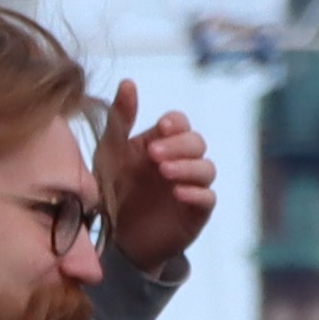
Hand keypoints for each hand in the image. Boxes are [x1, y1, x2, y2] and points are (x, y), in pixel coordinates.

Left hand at [97, 81, 216, 275]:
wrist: (115, 238)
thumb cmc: (112, 189)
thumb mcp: (110, 152)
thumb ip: (120, 119)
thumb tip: (128, 81)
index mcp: (162, 143)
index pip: (180, 123)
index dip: (175, 124)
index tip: (161, 128)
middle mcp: (181, 161)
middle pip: (197, 143)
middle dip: (179, 145)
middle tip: (154, 155)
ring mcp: (191, 186)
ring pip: (207, 168)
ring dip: (189, 167)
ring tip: (165, 172)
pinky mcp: (196, 212)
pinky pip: (207, 198)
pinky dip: (196, 193)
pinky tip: (178, 193)